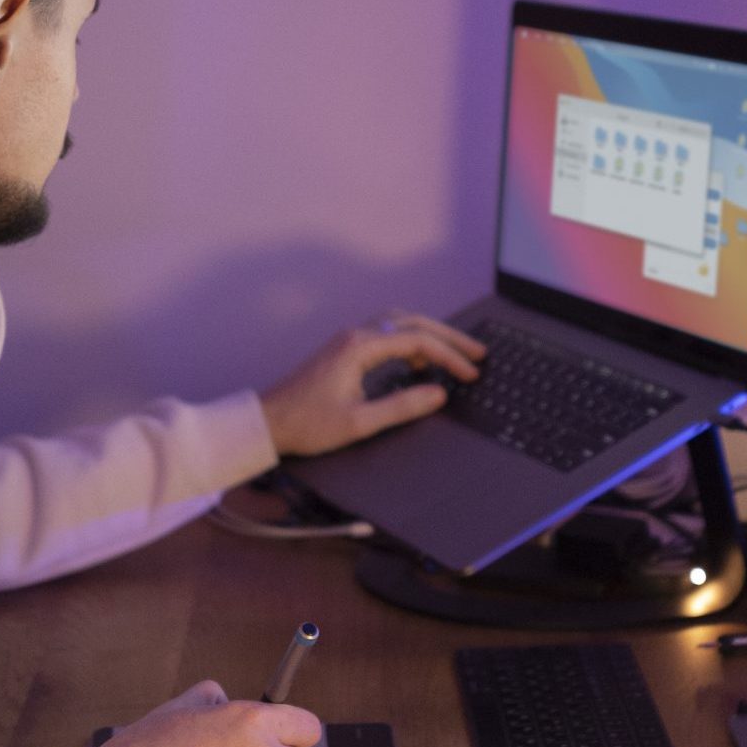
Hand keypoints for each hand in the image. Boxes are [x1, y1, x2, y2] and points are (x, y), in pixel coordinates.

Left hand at [260, 312, 486, 456]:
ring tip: (453, 355)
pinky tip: (417, 361)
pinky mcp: (344, 349)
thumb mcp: (360, 422)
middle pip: (412, 322)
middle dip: (448, 336)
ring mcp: (348, 339)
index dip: (449, 357)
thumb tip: (439, 394)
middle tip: (478, 352)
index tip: (470, 374)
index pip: (418, 341)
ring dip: (429, 335)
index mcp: (360, 348)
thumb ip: (402, 406)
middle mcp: (355, 335)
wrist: (268, 421)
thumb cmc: (308, 424)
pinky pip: (385, 333)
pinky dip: (409, 341)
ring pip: (398, 323)